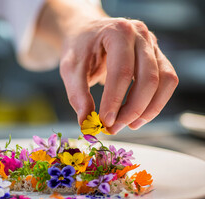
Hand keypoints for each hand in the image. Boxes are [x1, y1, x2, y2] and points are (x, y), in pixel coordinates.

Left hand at [37, 0, 178, 133]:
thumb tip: (86, 124)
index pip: (122, 71)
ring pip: (165, 81)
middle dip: (132, 109)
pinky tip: (137, 116)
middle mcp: (140, 34)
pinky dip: (155, 103)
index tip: (105, 122)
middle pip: (149, 78)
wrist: (87, 32)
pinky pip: (167, 82)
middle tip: (114, 128)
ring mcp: (153, 44)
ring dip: (149, 109)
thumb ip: (78, 95)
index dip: (115, 100)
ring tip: (128, 125)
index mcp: (117, 31)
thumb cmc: (79, 48)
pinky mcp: (158, 56)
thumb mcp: (70, 69)